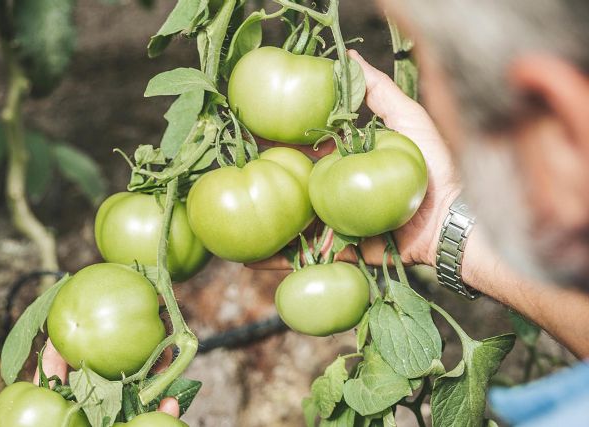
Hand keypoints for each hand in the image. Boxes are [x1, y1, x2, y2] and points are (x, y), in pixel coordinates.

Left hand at [0, 340, 179, 426]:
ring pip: (139, 397)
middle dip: (122, 352)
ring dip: (155, 376)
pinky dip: (167, 413)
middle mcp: (93, 419)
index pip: (63, 380)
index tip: (71, 325)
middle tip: (135, 326)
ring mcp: (118, 426)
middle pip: (108, 378)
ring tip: (166, 356)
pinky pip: (156, 423)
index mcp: (64, 417)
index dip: (65, 354)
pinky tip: (173, 403)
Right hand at [251, 50, 459, 268]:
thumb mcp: (410, 122)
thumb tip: (350, 57)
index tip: (253, 133)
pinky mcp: (342, 251)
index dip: (280, 141)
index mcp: (347, 163)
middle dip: (264, 181)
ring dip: (264, 225)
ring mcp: (337, 223)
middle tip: (231, 176)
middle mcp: (337, 192)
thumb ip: (381, 93)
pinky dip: (279, 260)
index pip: (306, 150)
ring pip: (293, 223)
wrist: (453, 223)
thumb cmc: (435, 169)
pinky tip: (250, 260)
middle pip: (294, 186)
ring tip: (231, 225)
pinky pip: (308, 257)